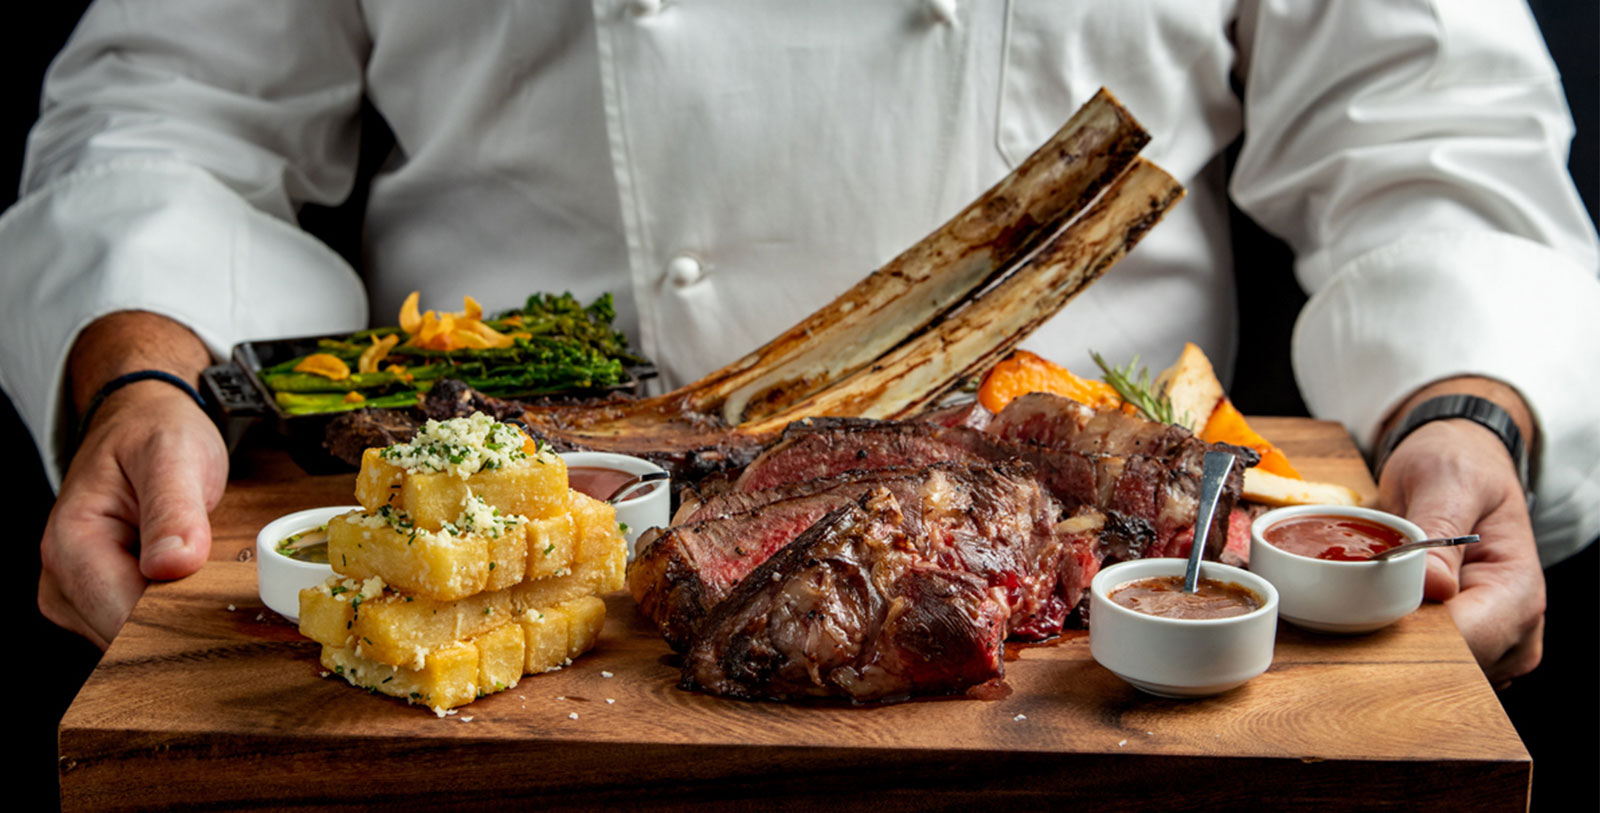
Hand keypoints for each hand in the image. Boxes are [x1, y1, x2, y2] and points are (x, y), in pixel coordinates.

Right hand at [37, 311, 224, 647]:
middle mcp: (62, 576)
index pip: (120, 617)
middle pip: (125, 635)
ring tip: (207, 575)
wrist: (142, 421)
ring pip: (131, 638)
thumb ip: (173, 510)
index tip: (224, 609)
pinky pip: (135, 627)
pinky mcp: (96, 599)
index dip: (175, 620)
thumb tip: (173, 565)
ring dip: (176, 619)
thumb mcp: (173, 456)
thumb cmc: (156, 433)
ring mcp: (75, 593)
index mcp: (72, 542)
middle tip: (227, 588)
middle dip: (179, 621)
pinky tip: (192, 584)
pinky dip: (170, 612)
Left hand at [1377, 419, 1543, 685]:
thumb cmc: (1458, 465)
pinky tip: (1366, 611)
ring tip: (1354, 602)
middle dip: (1391, 645)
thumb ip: (1440, 528)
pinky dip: (1390, 640)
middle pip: (1446, 666)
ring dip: (1386, 644)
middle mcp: (1513, 629)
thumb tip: (1433, 585)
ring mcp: (1491, 643)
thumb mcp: (1448, 481)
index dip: (1410, 638)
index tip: (1358, 619)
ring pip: (1431, 669)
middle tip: (1341, 609)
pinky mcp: (1463, 642)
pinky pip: (1423, 657)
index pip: (1468, 642)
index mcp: (1517, 591)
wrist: (1460, 461)